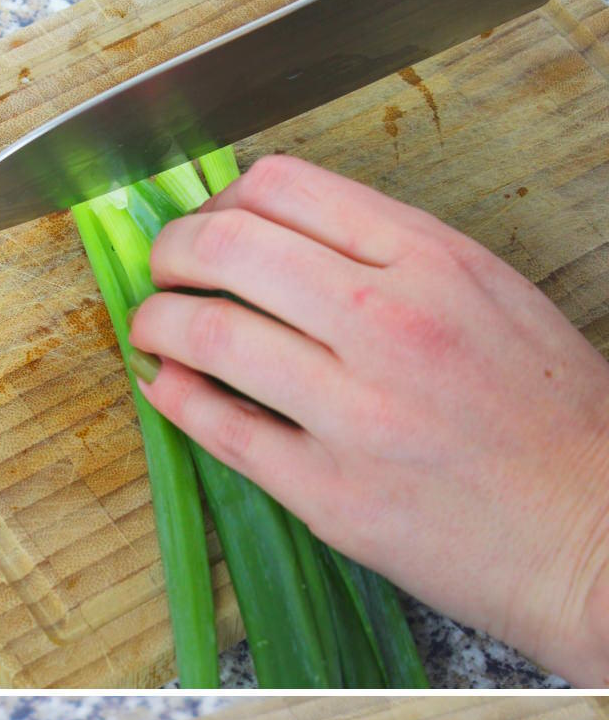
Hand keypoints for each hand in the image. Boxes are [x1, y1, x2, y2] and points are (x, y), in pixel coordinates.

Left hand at [129, 155, 608, 686]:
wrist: (594, 531)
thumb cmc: (556, 418)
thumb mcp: (493, 294)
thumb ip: (396, 255)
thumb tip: (290, 235)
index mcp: (431, 261)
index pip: (284, 188)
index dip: (224, 199)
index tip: (214, 223)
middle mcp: (387, 323)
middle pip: (229, 246)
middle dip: (174, 251)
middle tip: (166, 270)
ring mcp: (354, 411)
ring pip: (209, 334)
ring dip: (158, 323)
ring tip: (154, 329)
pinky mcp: (331, 493)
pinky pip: (222, 429)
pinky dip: (176, 399)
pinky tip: (169, 388)